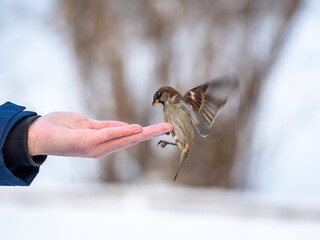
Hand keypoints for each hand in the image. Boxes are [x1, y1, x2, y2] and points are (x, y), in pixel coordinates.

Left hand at [27, 112, 171, 158]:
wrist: (37, 134)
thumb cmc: (61, 129)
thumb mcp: (87, 125)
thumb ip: (106, 127)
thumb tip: (128, 126)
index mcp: (103, 143)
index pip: (128, 137)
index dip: (146, 133)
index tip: (162, 128)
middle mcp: (102, 148)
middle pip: (131, 139)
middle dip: (152, 134)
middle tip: (170, 127)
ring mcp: (95, 147)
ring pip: (124, 139)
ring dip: (143, 133)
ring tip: (161, 128)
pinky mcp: (86, 142)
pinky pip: (107, 135)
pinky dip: (122, 132)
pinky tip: (136, 129)